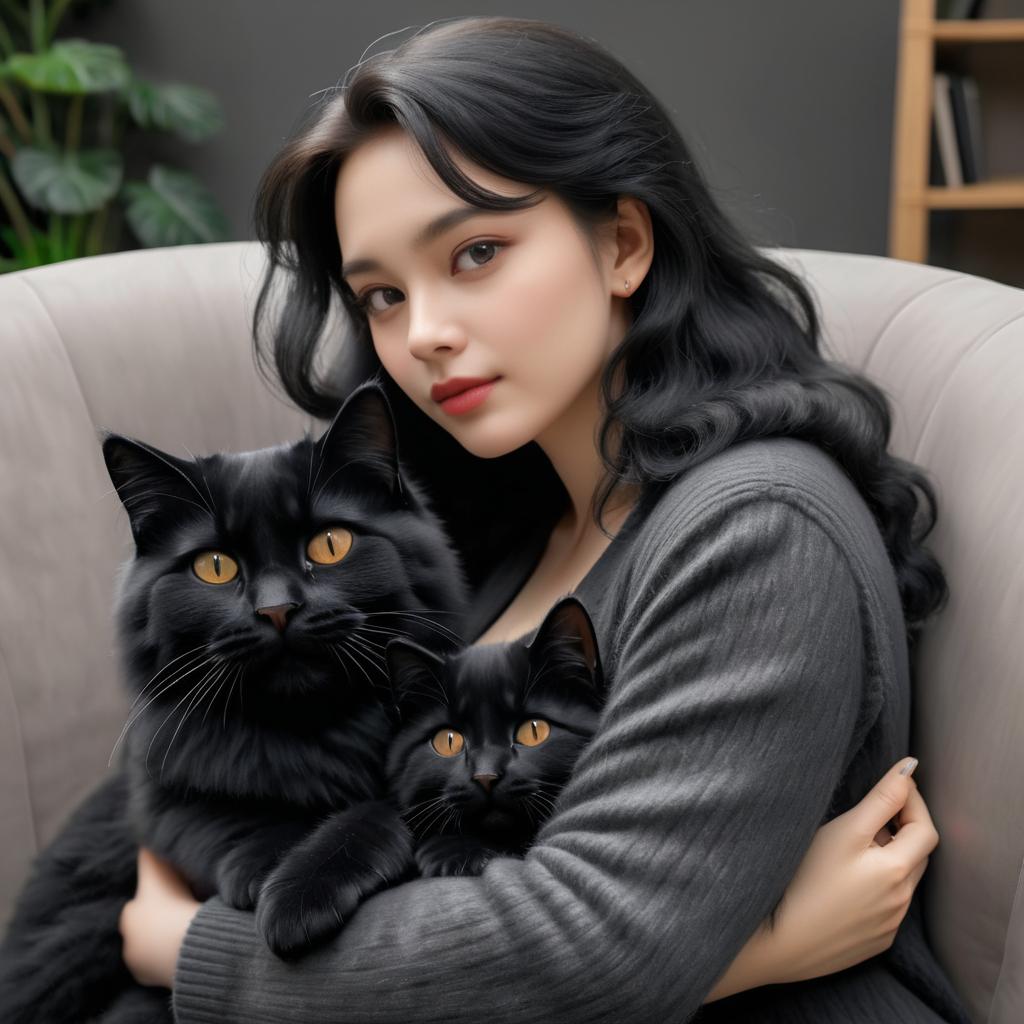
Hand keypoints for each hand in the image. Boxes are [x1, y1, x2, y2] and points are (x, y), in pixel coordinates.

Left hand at [119, 847, 201, 988]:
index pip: (141, 903)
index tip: (174, 893)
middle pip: (146, 925)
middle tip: (183, 910)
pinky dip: (172, 956)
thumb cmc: (174, 900)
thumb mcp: (161, 867)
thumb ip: (152, 850)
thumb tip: (143, 826)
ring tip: (188, 928)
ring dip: (166, 939)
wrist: (185, 940)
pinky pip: (162, 964)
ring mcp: (138, 962)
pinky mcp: (151, 978)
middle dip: (160, 919)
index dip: (158, 896)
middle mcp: (128, 940)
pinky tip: (188, 946)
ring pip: (153, 946)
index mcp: (129, 913)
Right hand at [707, 756, 936, 999]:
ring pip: (901, 882)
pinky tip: (846, 882)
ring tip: (856, 845)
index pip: (924, 828)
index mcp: (897, 871)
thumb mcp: (845, 830)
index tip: (894, 784)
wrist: (778, 943)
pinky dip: (877, 887)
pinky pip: (887, 908)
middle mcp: (901, 901)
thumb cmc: (806, 879)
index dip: (912, 802)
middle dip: (903, 829)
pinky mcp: (873, 943)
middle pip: (917, 856)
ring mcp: (888, 926)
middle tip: (874, 811)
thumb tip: (911, 768)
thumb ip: (881, 798)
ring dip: (890, 858)